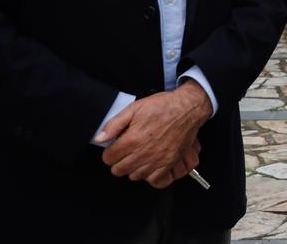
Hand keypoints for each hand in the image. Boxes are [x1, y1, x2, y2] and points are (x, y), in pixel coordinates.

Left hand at [97, 81, 211, 188]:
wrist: (187, 109)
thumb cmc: (163, 107)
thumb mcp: (135, 108)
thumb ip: (114, 124)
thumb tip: (99, 138)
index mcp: (132, 139)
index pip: (108, 158)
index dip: (110, 152)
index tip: (116, 147)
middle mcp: (144, 153)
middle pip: (119, 170)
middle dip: (119, 161)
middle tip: (126, 151)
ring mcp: (157, 160)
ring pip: (134, 176)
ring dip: (134, 168)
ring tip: (139, 156)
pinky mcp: (169, 164)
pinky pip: (154, 180)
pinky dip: (150, 175)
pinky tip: (149, 165)